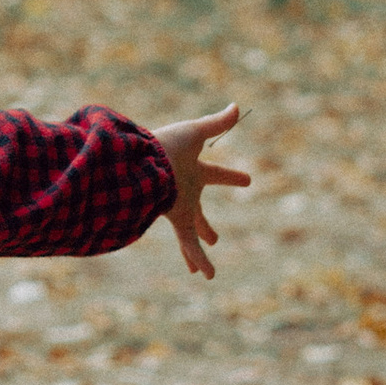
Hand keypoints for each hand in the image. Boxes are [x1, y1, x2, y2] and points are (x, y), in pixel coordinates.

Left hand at [153, 102, 248, 280]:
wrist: (138, 160)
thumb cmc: (165, 144)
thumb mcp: (195, 132)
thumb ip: (216, 123)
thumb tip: (235, 107)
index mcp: (191, 170)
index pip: (215, 174)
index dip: (231, 177)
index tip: (247, 181)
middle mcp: (183, 190)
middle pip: (198, 212)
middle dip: (205, 225)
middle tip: (214, 238)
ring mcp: (178, 206)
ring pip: (190, 234)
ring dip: (197, 251)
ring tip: (201, 271)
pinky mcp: (175, 218)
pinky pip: (189, 243)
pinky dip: (199, 259)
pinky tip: (208, 277)